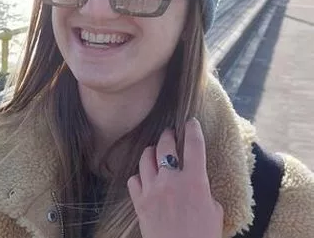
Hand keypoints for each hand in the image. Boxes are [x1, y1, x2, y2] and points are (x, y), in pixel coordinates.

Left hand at [127, 118, 222, 237]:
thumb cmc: (202, 236)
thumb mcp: (214, 211)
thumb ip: (204, 191)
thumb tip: (197, 185)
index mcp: (195, 181)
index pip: (194, 145)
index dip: (193, 130)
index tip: (191, 122)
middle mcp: (171, 180)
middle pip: (165, 145)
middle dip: (168, 135)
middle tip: (170, 133)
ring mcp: (152, 189)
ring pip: (146, 158)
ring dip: (151, 152)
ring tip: (155, 152)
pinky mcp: (138, 201)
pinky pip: (134, 179)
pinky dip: (139, 176)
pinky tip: (144, 178)